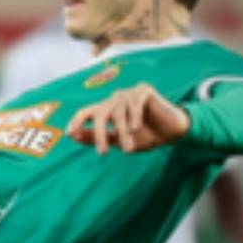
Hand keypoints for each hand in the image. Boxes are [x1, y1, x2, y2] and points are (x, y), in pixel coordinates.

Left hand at [66, 84, 190, 154]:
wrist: (172, 132)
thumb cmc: (146, 136)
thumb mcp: (119, 141)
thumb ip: (98, 138)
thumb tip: (74, 136)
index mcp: (106, 110)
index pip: (86, 112)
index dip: (76, 121)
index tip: (70, 134)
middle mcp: (115, 99)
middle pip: (99, 114)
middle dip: (99, 134)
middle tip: (102, 152)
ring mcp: (128, 93)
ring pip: (118, 112)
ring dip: (122, 132)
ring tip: (128, 149)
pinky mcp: (143, 90)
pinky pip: (134, 103)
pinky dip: (134, 116)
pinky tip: (136, 127)